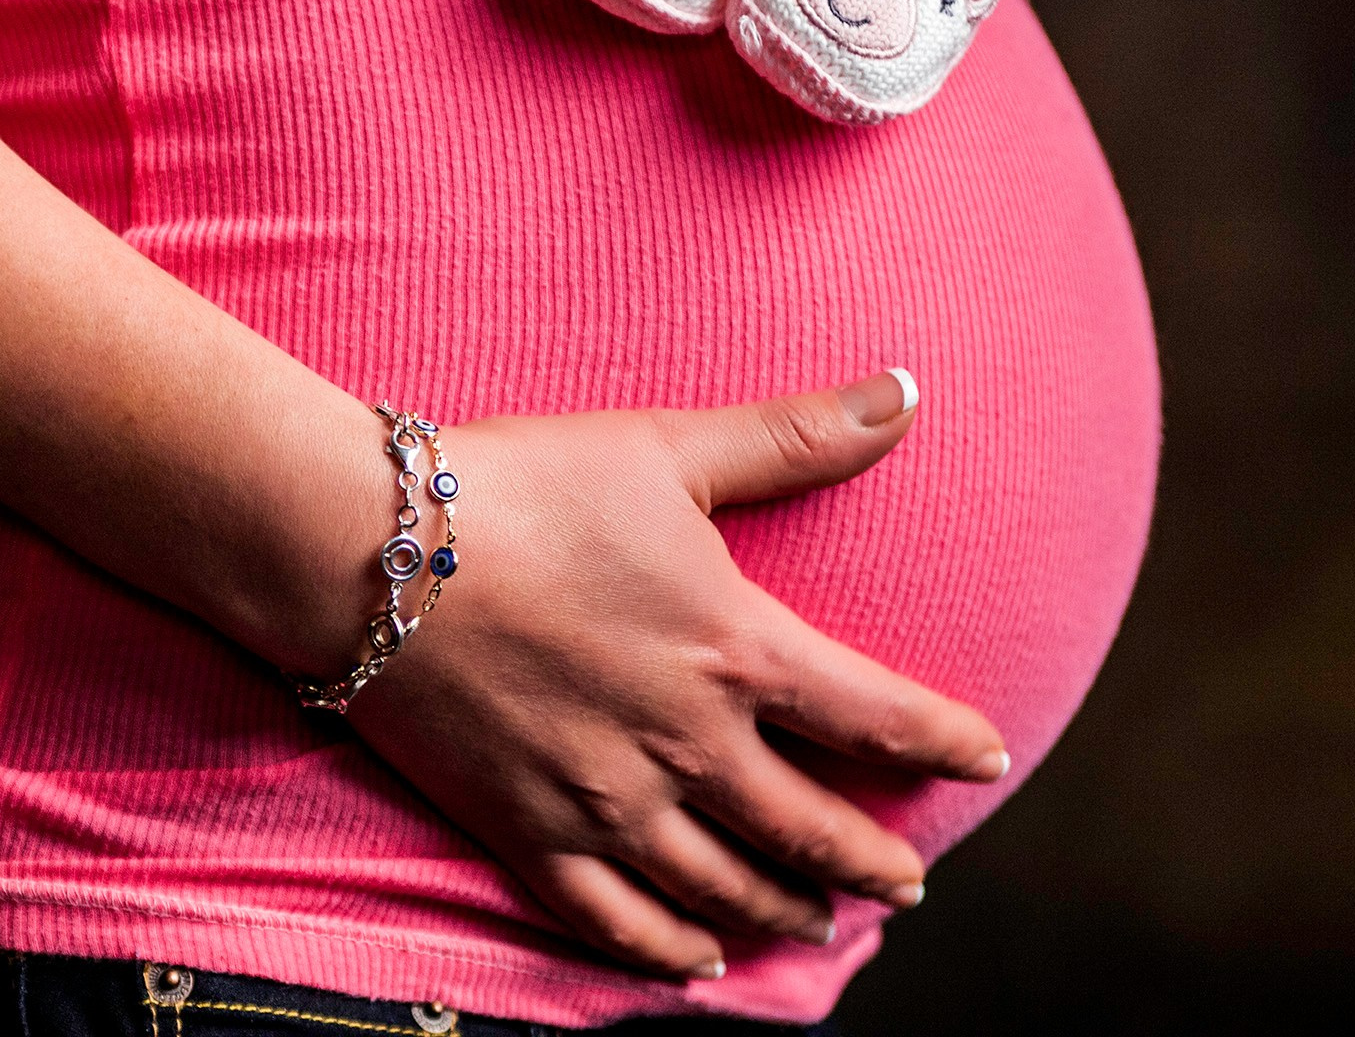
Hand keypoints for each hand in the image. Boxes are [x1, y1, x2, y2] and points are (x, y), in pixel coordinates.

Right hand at [344, 373, 1007, 979]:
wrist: (368, 549)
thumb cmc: (521, 484)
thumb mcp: (667, 446)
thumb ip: (794, 436)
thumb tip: (908, 390)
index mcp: (734, 649)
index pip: (877, 718)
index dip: (944, 743)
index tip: (986, 759)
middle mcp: (686, 744)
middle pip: (810, 830)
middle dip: (873, 862)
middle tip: (909, 881)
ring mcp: (604, 800)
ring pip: (723, 888)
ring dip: (784, 911)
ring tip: (821, 923)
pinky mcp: (525, 830)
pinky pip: (614, 921)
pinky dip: (666, 955)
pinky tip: (695, 964)